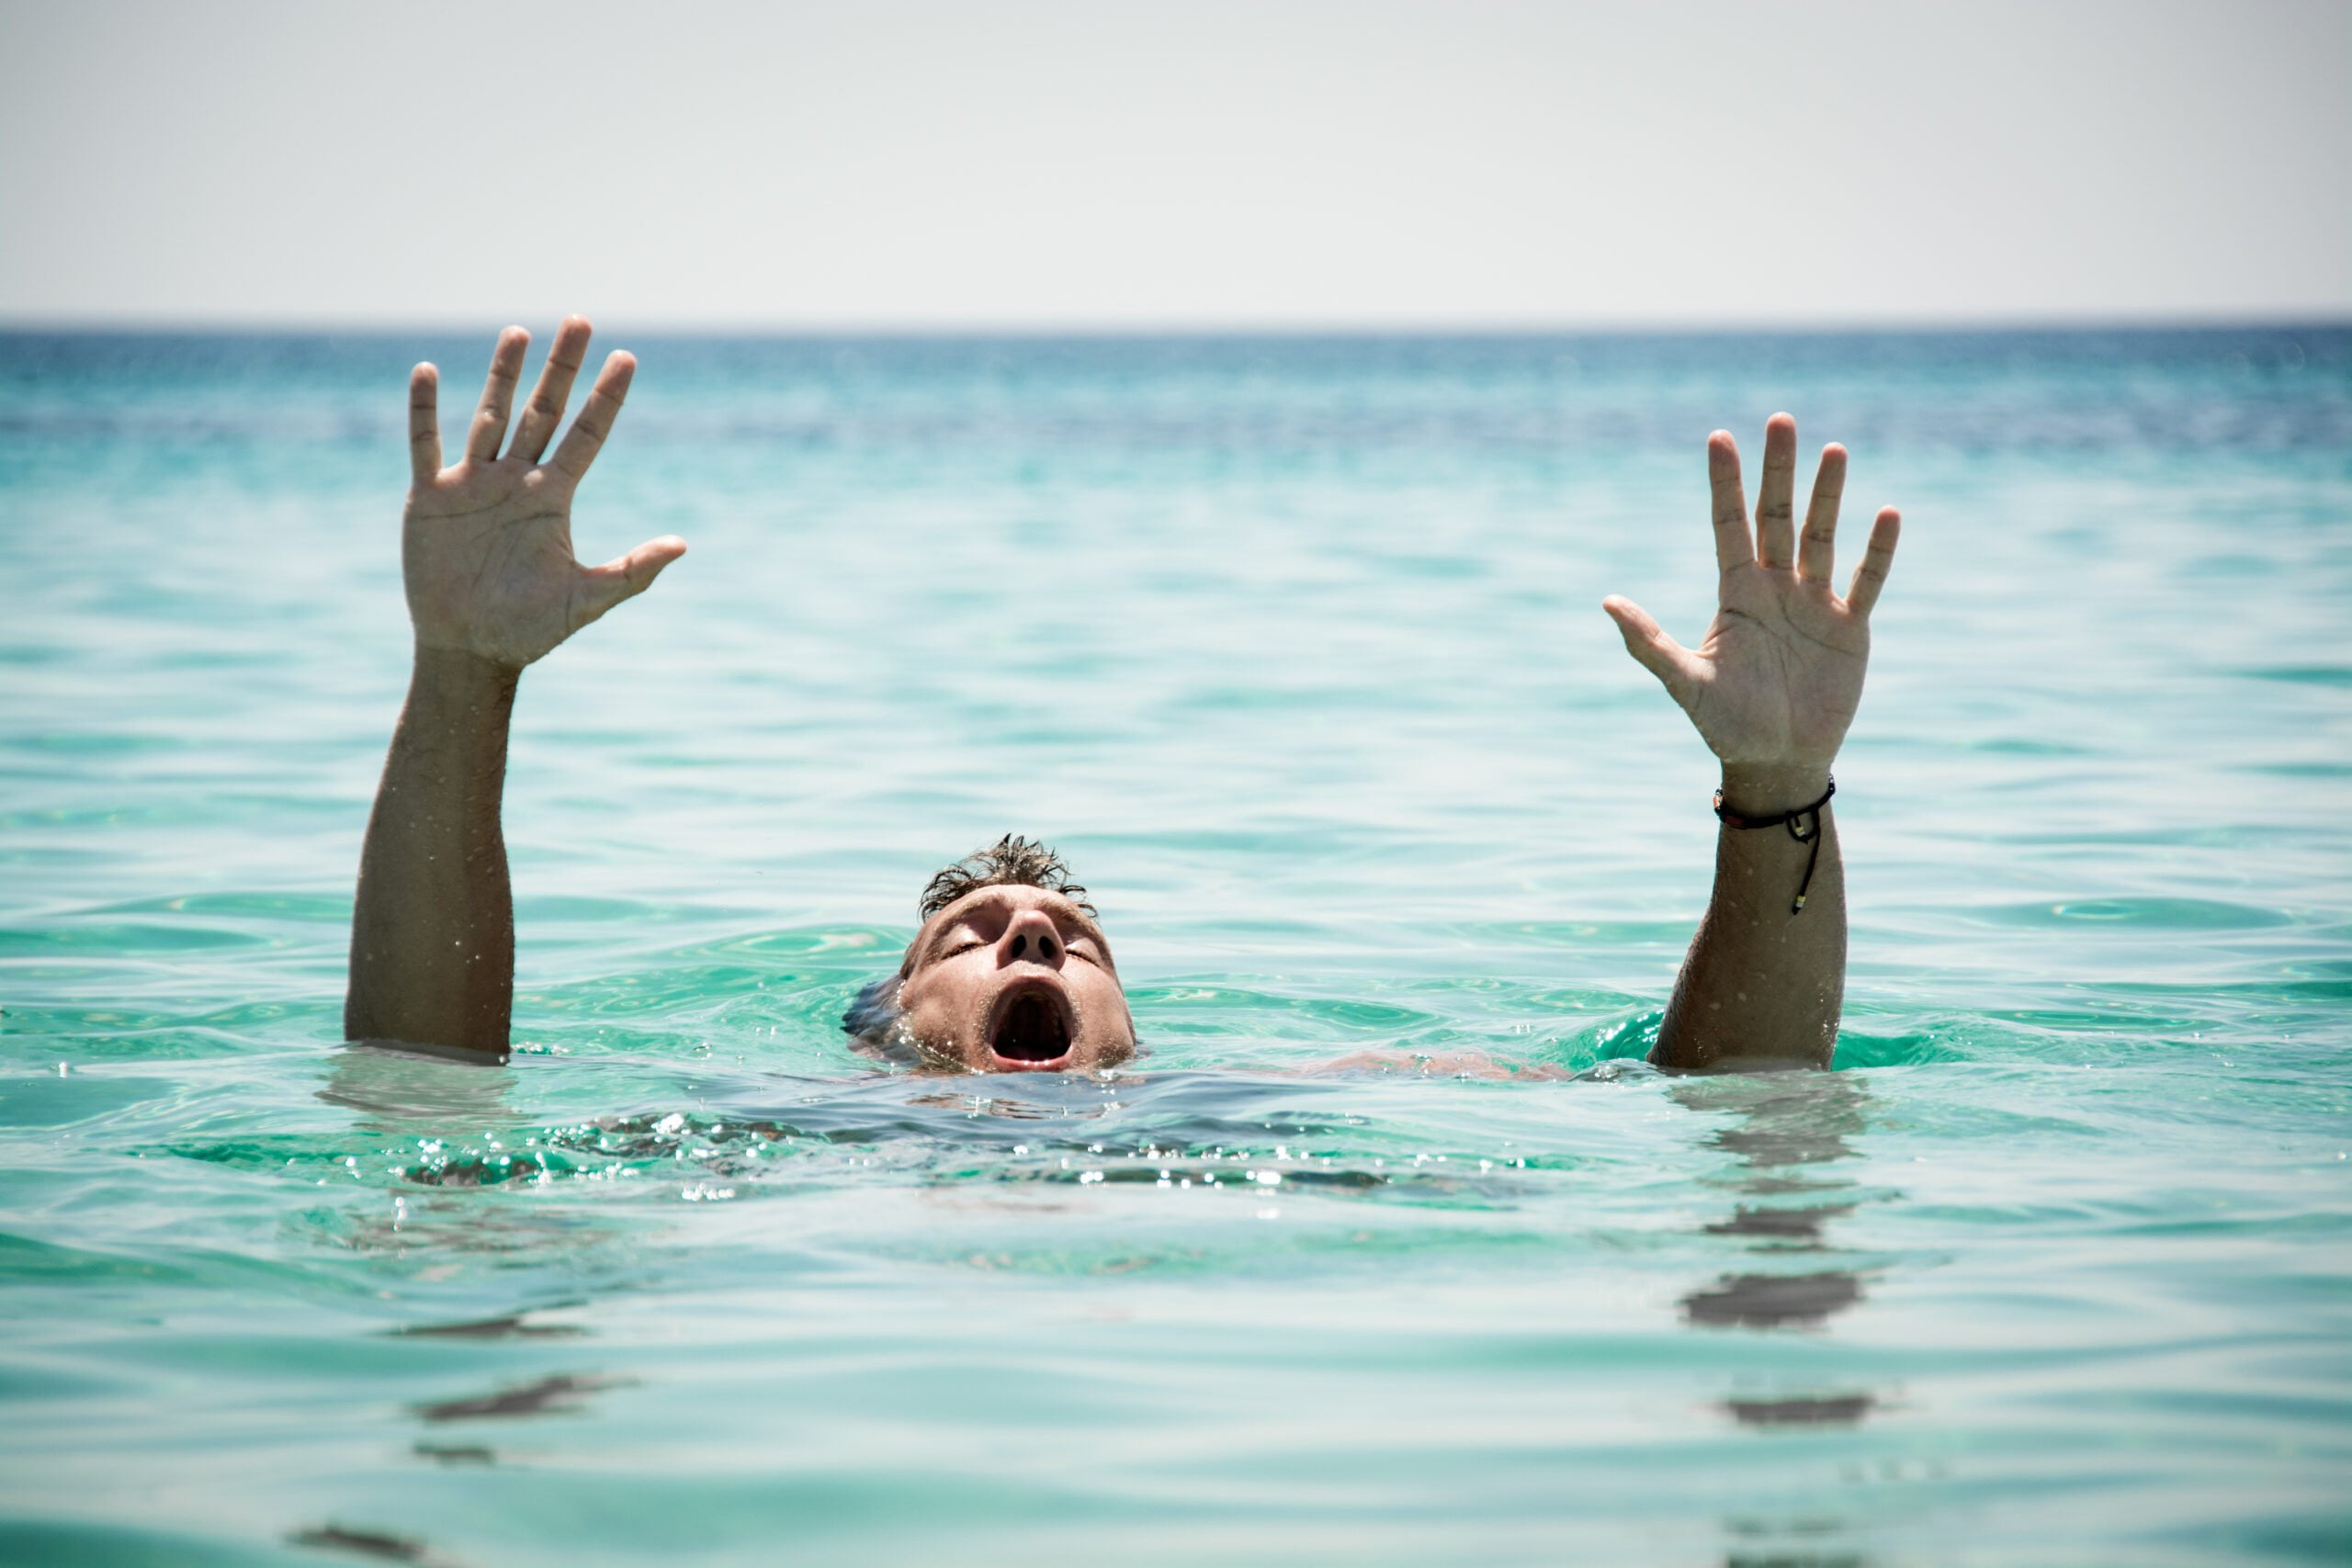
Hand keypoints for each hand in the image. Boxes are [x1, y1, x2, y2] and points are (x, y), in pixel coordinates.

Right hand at [403, 318, 684, 669]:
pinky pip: (425, 444)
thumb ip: (631, 572)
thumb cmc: (529, 629)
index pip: (586, 435)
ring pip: (491, 415)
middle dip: (562, 368)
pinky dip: (424, 410)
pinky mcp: (430, 497)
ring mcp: (472, 483)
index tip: (627, 358)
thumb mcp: (586, 600)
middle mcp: (516, 479)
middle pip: (543, 411)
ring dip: (503, 375)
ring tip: (519, 332)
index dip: (607, 398)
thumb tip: (682, 544)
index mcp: (554, 497)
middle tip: (581, 320)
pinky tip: (429, 371)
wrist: (470, 649)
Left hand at [1602, 414, 1898, 794]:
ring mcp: (1814, 604)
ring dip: (1828, 496)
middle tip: (1781, 419)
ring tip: (1834, 450)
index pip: (1727, 524)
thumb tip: (1607, 602)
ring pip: (1822, 538)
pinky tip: (1886, 512)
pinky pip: (1866, 582)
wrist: (1775, 761)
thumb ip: (1649, 642)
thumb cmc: (1726, 724)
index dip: (1724, 482)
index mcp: (1735, 593)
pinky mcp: (1849, 628)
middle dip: (1778, 471)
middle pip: (1776, 517)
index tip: (1719, 436)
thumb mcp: (1685, 682)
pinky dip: (1876, 551)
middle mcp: (1775, 588)